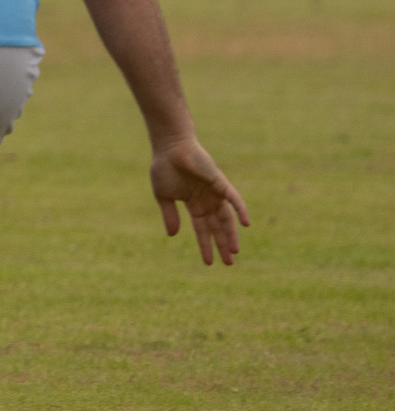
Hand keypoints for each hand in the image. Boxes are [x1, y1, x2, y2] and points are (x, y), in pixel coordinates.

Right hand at [149, 136, 249, 265]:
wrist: (170, 147)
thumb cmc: (164, 168)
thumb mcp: (164, 196)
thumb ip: (170, 215)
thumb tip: (173, 236)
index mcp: (193, 204)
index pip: (202, 229)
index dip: (205, 245)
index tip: (208, 263)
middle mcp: (207, 201)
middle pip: (218, 227)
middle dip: (222, 244)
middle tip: (229, 263)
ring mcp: (215, 193)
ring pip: (227, 218)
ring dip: (231, 234)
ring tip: (234, 251)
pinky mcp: (220, 183)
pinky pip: (234, 199)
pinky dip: (240, 210)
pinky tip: (246, 224)